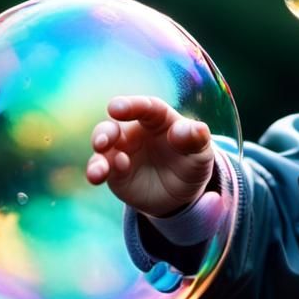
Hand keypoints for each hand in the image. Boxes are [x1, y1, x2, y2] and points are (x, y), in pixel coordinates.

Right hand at [85, 95, 214, 217]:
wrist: (181, 193)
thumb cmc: (191, 164)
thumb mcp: (201, 154)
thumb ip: (196, 139)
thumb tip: (184, 130)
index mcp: (159, 119)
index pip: (146, 108)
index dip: (132, 106)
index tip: (116, 108)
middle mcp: (135, 132)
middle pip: (114, 126)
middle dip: (105, 132)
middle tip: (103, 141)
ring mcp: (122, 151)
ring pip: (102, 150)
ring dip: (97, 158)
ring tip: (98, 171)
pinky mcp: (114, 172)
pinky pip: (103, 169)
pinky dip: (99, 171)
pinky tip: (103, 176)